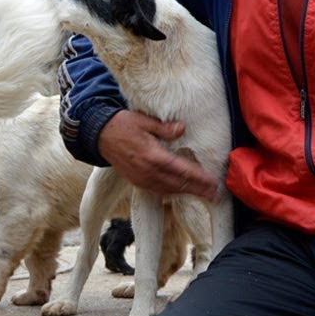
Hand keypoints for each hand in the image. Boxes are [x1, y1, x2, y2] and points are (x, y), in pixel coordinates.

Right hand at [97, 109, 218, 199]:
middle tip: (215, 195)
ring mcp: (141, 178)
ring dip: (186, 193)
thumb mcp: (144, 120)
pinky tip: (180, 192)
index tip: (213, 183)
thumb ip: (164, 128)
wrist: (99, 136)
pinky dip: (171, 193)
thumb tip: (181, 129)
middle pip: (178, 184)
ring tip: (202, 195)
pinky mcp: (136, 181)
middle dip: (198, 190)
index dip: (199, 178)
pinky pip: (157, 191)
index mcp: (153, 155)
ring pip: (169, 190)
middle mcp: (148, 171)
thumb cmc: (122, 125)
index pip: (181, 170)